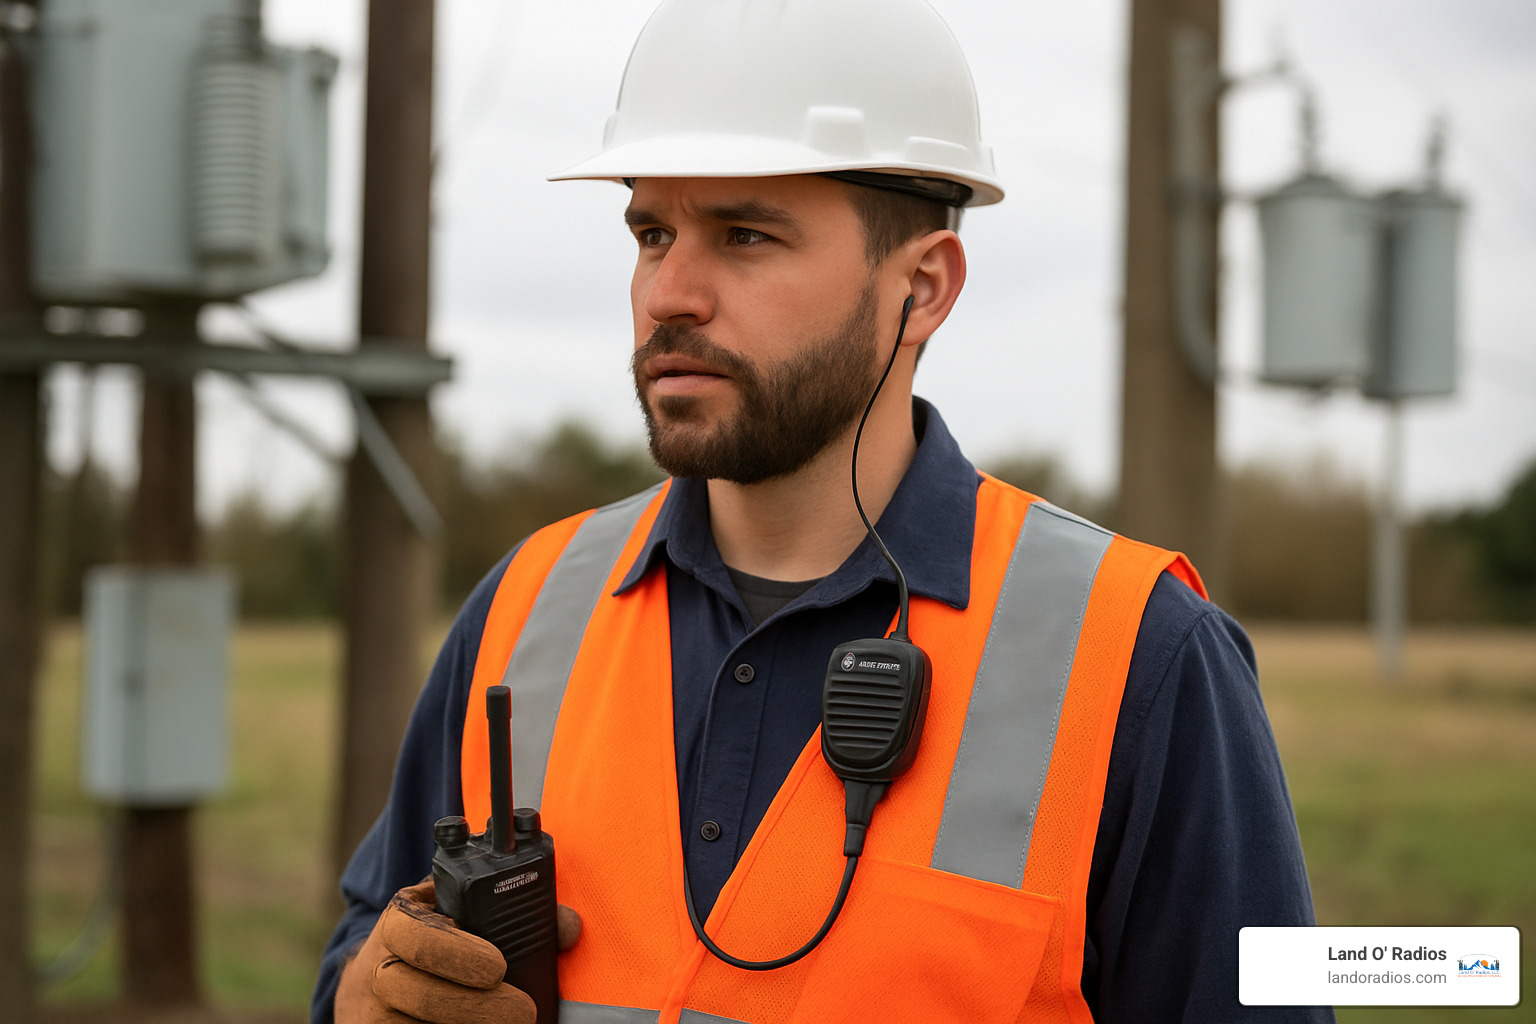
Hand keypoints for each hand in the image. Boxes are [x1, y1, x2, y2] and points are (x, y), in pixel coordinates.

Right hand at [335, 877, 581, 1023]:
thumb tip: (568, 926)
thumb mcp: (459, 909)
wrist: (376, 980)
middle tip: (525, 1012)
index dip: (456, 953)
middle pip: (419, 993)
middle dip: (477, 1007)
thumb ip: (512, 908)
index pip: (416, 935)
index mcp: (399, 921)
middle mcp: (379, 968)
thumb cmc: (434, 938)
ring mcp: (376, 1012)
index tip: (498, 968)